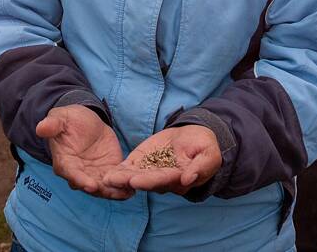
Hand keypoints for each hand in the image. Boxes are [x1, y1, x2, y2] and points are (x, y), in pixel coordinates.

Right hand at [35, 105, 131, 199]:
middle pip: (88, 185)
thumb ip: (52, 124)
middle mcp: (78, 172)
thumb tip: (41, 127)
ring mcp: (93, 174)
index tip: (90, 185)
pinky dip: (122, 187)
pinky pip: (114, 181)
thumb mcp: (60, 118)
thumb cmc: (68, 120)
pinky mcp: (107, 170)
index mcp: (64, 162)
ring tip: (126, 193)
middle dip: (100, 190)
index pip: (71, 174)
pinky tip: (132, 190)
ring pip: (103, 188)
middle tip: (112, 191)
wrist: (84, 121)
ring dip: (114, 192)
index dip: (80, 180)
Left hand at [103, 125, 221, 194]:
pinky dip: (119, 170)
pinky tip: (107, 173)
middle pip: (146, 181)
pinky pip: (129, 167)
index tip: (137, 181)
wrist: (195, 135)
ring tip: (107, 179)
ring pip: (134, 176)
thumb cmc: (204, 146)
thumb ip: (199, 168)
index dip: (150, 181)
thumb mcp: (208, 155)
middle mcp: (162, 180)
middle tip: (116, 181)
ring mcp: (150, 171)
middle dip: (130, 181)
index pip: (163, 181)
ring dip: (121, 178)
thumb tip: (188, 180)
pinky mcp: (142, 161)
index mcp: (179, 179)